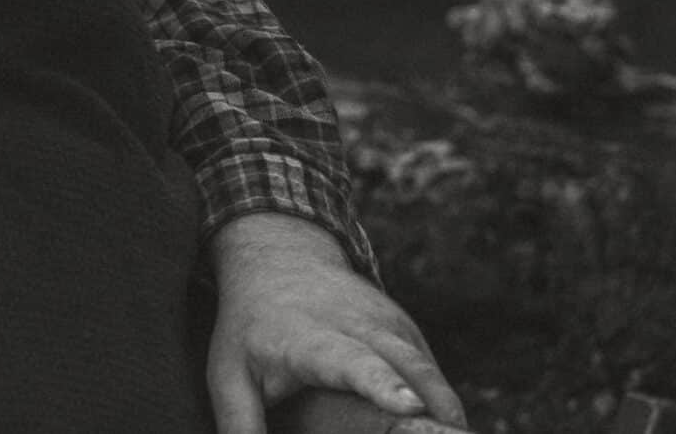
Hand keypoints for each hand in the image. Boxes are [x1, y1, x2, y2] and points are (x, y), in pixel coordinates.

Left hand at [204, 214, 467, 433]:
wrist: (279, 260)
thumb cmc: (249, 328)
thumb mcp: (228, 374)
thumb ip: (240, 424)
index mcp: (310, 339)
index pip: (351, 361)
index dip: (381, 384)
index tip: (409, 404)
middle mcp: (357, 325)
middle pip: (405, 364)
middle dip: (435, 400)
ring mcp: (388, 322)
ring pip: (427, 369)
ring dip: (447, 406)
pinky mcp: (406, 329)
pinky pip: (431, 371)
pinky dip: (443, 401)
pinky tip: (446, 429)